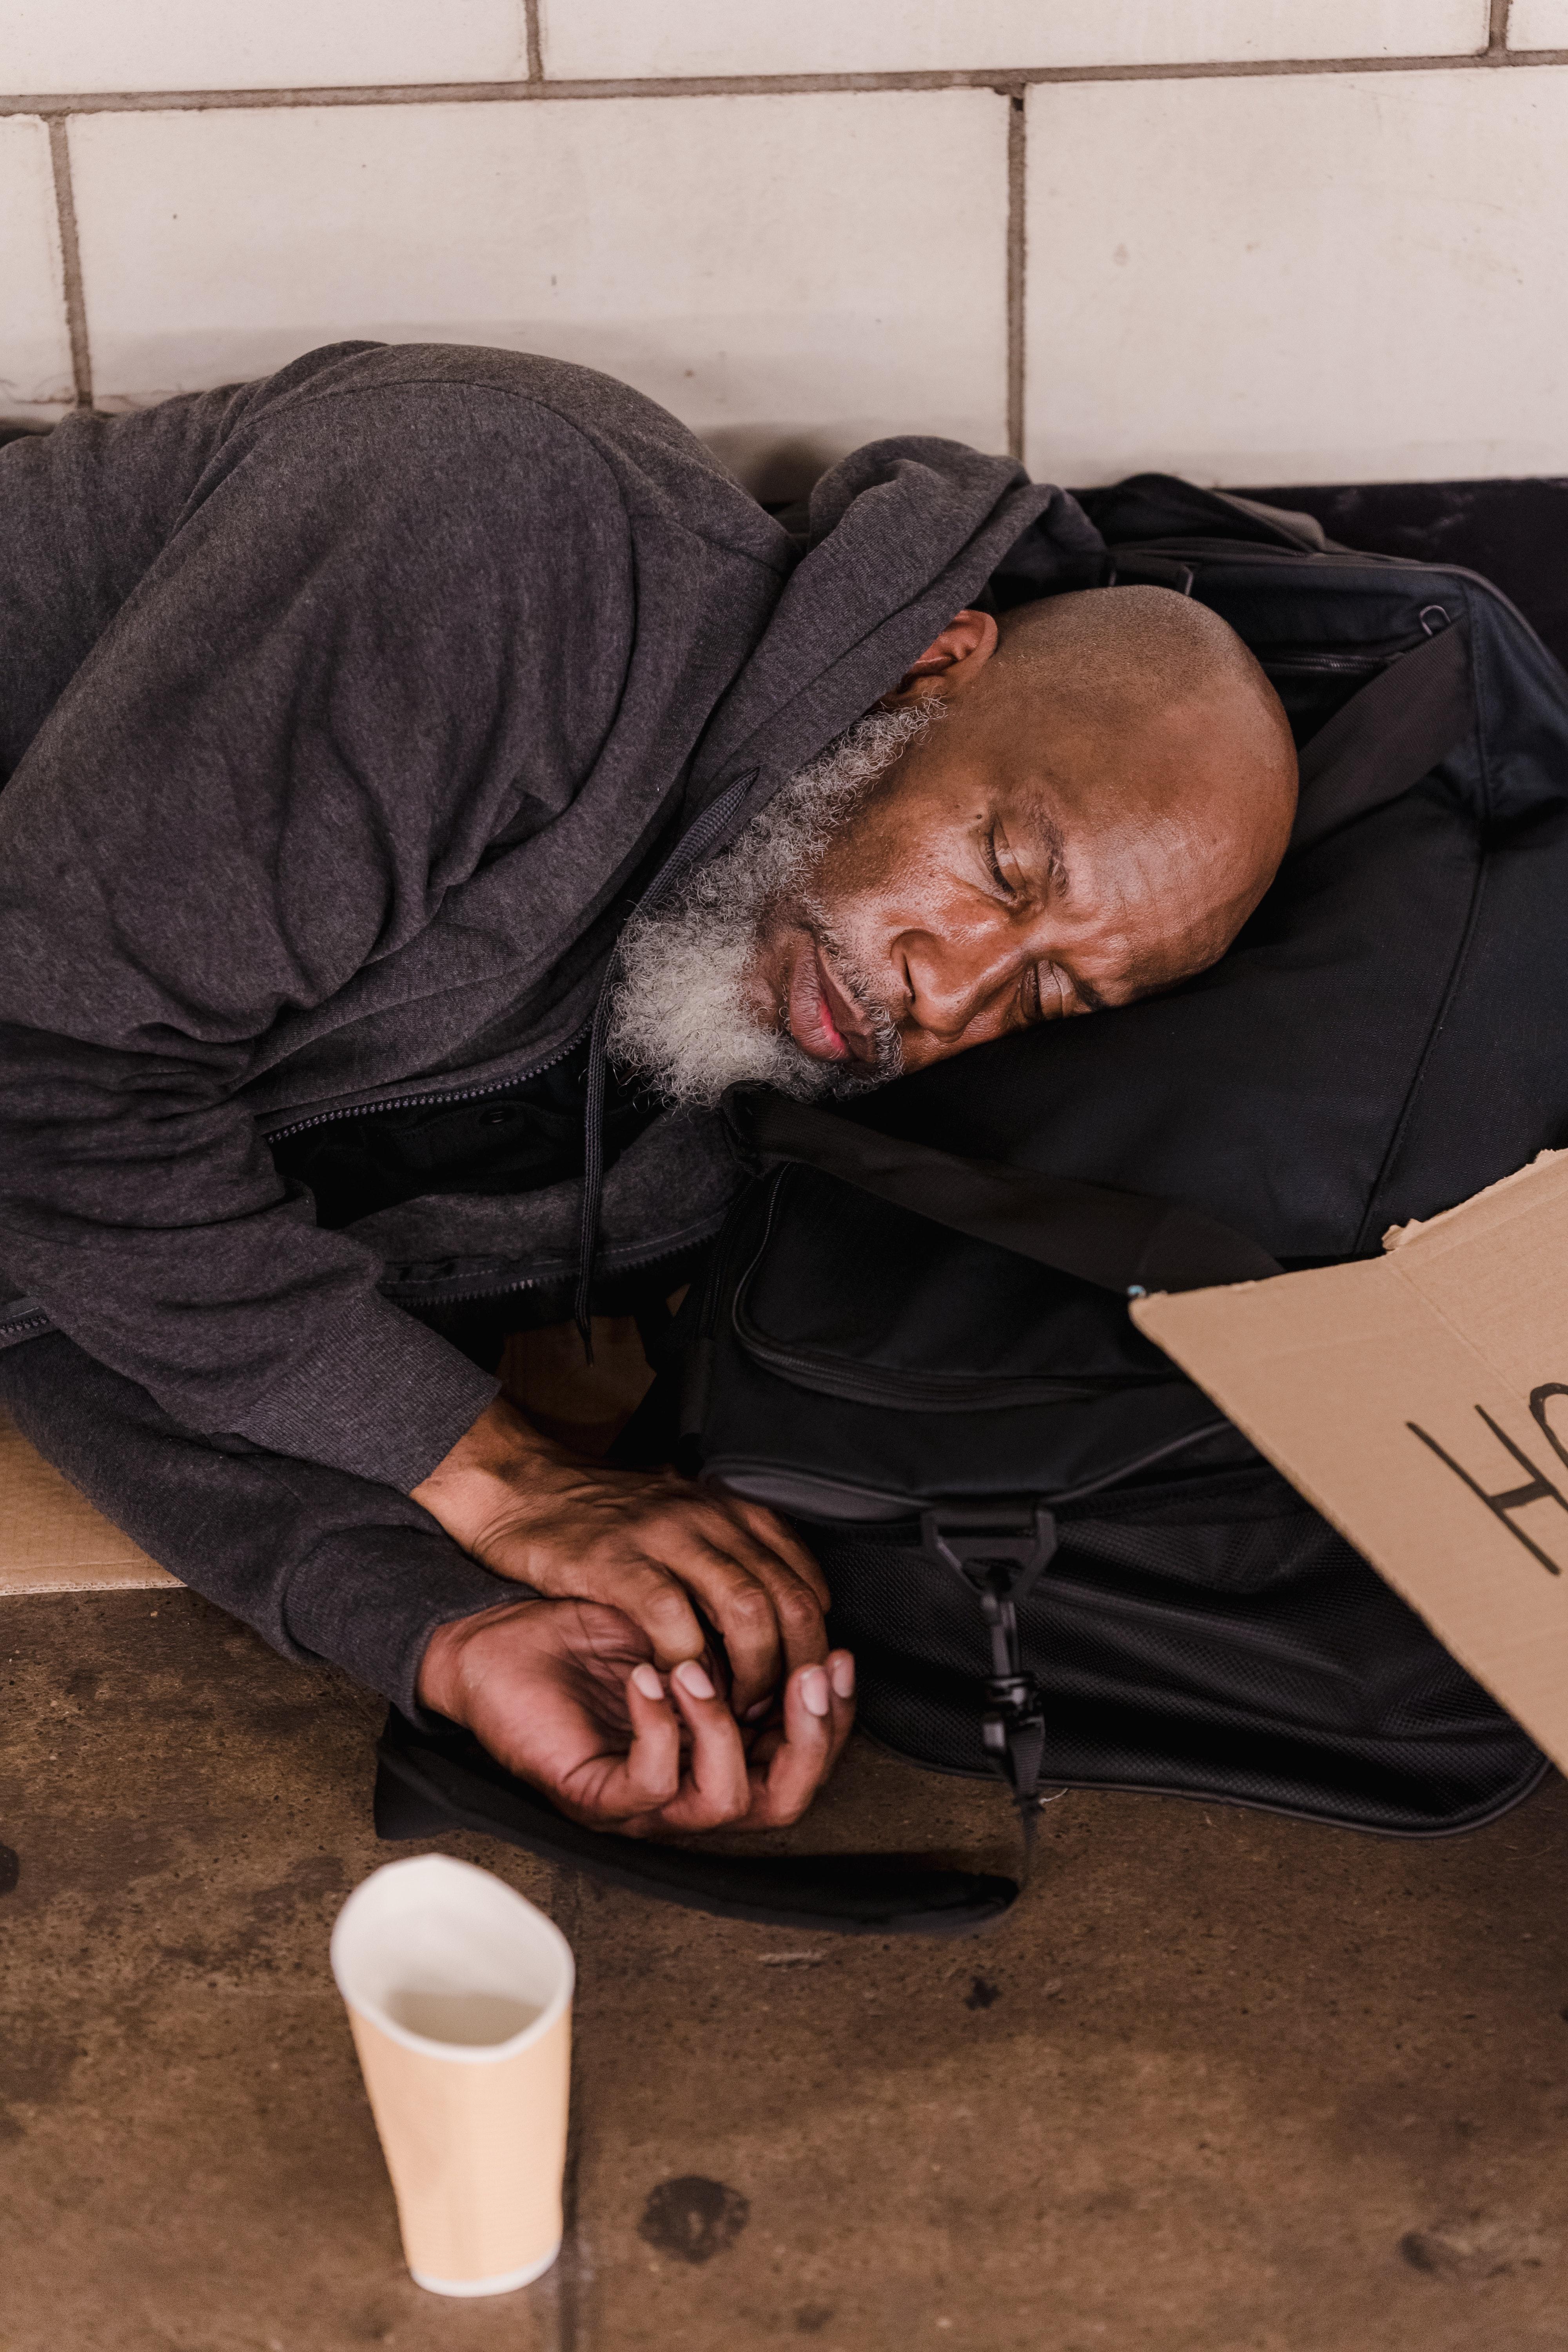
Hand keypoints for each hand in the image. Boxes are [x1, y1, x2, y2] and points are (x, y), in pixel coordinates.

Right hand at [411, 1397, 829, 1714]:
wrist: (523, 1488)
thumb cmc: (602, 1517)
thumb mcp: (683, 1523)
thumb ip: (732, 1559)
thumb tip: (782, 1619)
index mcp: (732, 1513)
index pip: (806, 1584)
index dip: (813, 1647)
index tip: (797, 1689)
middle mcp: (712, 1519)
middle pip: (790, 1601)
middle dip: (794, 1669)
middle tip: (776, 1712)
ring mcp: (668, 1537)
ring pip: (747, 1611)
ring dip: (751, 1674)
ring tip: (734, 1710)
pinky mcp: (620, 1563)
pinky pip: (674, 1621)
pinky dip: (686, 1665)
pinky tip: (678, 1690)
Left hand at [417, 1596, 856, 1836]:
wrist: (499, 1637)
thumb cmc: (587, 1632)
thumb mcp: (690, 1630)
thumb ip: (748, 1645)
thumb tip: (816, 1629)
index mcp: (721, 1752)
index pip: (803, 1761)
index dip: (834, 1717)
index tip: (836, 1656)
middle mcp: (691, 1786)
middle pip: (785, 1800)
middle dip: (810, 1738)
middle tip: (806, 1676)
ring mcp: (643, 1802)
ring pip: (727, 1801)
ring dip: (725, 1727)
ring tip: (699, 1665)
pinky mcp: (594, 1797)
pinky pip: (652, 1784)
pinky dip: (661, 1727)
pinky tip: (649, 1675)